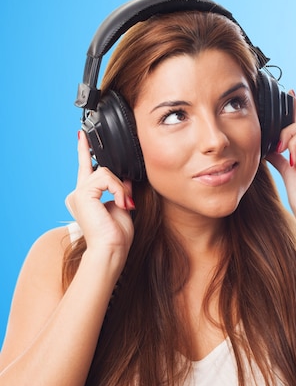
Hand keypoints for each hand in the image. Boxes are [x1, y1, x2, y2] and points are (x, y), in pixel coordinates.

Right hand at [65, 131, 134, 260]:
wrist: (111, 249)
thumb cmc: (117, 236)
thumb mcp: (123, 206)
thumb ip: (122, 189)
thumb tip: (127, 177)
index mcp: (86, 198)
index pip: (85, 169)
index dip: (84, 151)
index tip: (82, 136)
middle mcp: (78, 194)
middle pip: (97, 168)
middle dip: (113, 179)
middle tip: (120, 199)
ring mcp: (78, 194)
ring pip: (106, 173)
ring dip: (120, 189)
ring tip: (124, 205)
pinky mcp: (82, 194)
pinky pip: (107, 179)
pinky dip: (118, 190)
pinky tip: (120, 204)